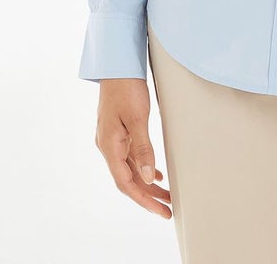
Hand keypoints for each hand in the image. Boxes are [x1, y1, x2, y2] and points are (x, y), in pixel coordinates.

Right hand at [95, 79, 171, 218]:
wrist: (117, 65)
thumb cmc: (126, 88)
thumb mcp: (138, 118)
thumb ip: (143, 148)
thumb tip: (148, 176)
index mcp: (110, 146)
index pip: (126, 183)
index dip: (143, 199)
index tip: (160, 211)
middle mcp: (108, 146)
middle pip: (128, 179)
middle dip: (148, 195)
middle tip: (168, 208)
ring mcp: (112, 139)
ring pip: (130, 169)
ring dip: (147, 182)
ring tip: (166, 194)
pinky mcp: (118, 131)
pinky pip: (130, 156)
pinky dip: (143, 167)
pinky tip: (155, 172)